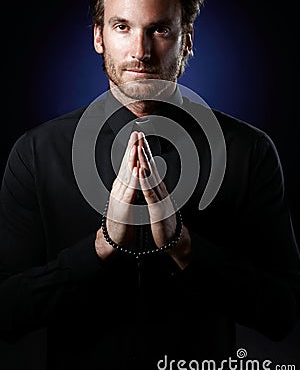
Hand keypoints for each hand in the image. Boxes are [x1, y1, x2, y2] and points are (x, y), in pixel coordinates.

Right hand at [95, 132, 138, 257]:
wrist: (114, 237)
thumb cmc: (122, 219)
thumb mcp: (126, 198)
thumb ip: (129, 185)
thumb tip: (133, 173)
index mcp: (122, 185)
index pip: (128, 163)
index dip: (132, 149)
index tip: (137, 136)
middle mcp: (119, 187)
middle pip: (126, 164)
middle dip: (131, 147)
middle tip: (136, 132)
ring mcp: (120, 196)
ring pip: (127, 174)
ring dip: (131, 159)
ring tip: (136, 145)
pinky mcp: (123, 206)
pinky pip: (130, 191)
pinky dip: (134, 179)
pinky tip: (137, 170)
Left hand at [137, 132, 190, 267]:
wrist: (174, 239)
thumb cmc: (164, 221)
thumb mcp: (157, 201)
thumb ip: (154, 188)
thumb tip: (150, 175)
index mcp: (157, 188)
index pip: (150, 166)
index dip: (145, 152)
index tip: (139, 137)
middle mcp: (160, 190)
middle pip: (151, 166)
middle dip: (145, 150)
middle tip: (139, 135)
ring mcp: (160, 198)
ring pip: (151, 177)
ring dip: (145, 162)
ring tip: (139, 148)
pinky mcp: (158, 209)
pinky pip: (150, 194)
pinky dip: (145, 183)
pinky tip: (141, 173)